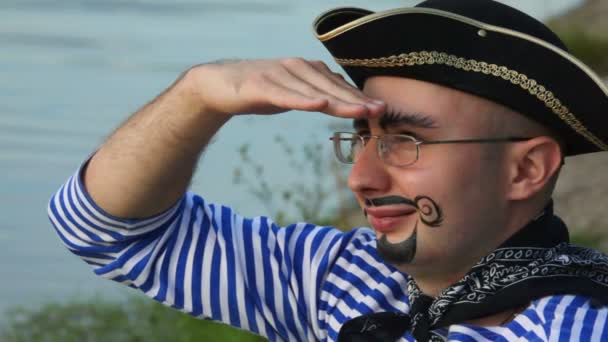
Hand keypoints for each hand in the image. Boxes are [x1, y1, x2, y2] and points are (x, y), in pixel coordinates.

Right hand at [186, 58, 385, 118]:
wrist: (218, 84)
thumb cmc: (259, 89)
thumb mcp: (291, 93)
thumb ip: (313, 96)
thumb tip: (337, 103)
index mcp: (305, 70)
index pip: (336, 86)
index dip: (358, 97)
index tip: (380, 108)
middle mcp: (295, 68)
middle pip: (330, 87)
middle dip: (356, 99)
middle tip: (379, 110)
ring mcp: (278, 75)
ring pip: (312, 90)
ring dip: (338, 101)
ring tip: (360, 110)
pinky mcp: (260, 85)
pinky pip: (285, 95)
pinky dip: (302, 100)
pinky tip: (319, 105)